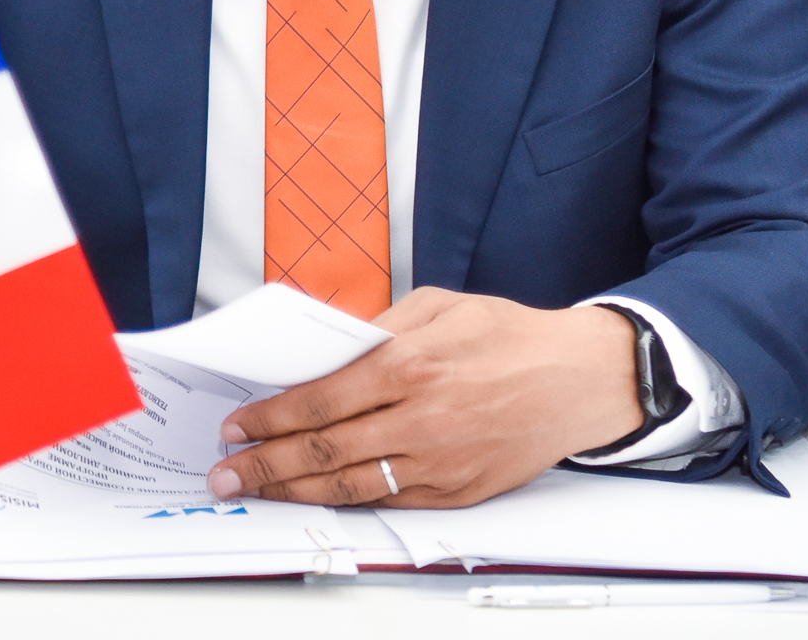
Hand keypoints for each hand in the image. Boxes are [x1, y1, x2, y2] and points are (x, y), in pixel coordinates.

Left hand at [206, 289, 641, 507]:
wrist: (578, 379)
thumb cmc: (509, 336)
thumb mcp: (438, 306)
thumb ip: (379, 329)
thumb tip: (328, 352)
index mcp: (409, 365)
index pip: (317, 401)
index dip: (269, 418)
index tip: (237, 426)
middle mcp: (420, 419)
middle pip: (323, 450)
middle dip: (265, 464)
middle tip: (228, 472)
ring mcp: (440, 462)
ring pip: (351, 486)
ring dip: (295, 492)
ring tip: (258, 492)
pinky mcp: (459, 491)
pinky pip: (390, 501)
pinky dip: (348, 501)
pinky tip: (319, 497)